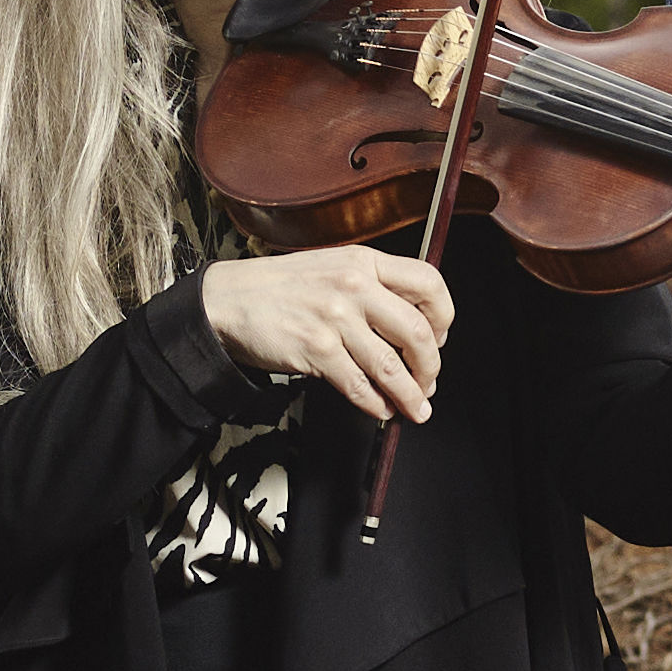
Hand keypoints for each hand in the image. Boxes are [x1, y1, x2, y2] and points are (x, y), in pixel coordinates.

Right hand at [199, 243, 455, 425]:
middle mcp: (353, 286)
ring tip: (416, 408)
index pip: (428, 283)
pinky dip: (376, 404)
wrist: (227, 300)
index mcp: (363, 262)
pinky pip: (358, 385)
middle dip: (431, 367)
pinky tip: (380, 408)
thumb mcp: (333, 268)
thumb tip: (414, 326)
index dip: (444, 317)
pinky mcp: (315, 349)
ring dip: (409, 395)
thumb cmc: (280, 288)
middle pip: (417, 332)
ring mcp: (334, 318)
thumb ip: (372, 286)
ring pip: (391, 367)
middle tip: (429, 384)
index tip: (440, 338)